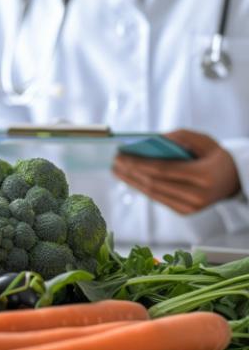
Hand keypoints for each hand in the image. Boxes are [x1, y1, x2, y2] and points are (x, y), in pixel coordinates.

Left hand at [113, 129, 240, 214]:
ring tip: (117, 170)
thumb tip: (151, 141)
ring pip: (154, 194)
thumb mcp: (204, 141)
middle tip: (114, 162)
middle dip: (131, 172)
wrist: (235, 180)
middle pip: (155, 183)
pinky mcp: (185, 212)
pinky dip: (143, 188)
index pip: (163, 170)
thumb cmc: (216, 156)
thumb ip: (179, 137)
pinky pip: (158, 199)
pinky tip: (131, 179)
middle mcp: (198, 195)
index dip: (139, 163)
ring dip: (132, 182)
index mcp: (204, 175)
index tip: (121, 155)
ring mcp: (192, 207)